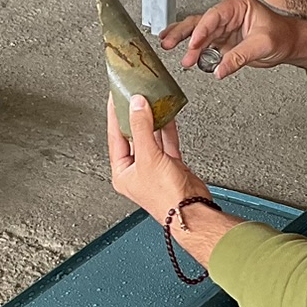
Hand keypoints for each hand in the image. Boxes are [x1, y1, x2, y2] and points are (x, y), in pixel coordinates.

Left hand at [106, 95, 239, 267]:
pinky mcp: (170, 165)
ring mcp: (153, 167)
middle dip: (134, 115)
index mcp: (122, 172)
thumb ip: (141, 128)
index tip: (116, 96)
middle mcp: (136, 170)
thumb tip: (136, 106)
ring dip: (152, 120)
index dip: (115, 114)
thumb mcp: (148, 157)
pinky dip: (167, 128)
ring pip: (150, 136)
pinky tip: (167, 115)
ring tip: (151, 100)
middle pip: (132, 135)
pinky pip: (166, 141)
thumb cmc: (166, 198)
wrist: (192, 210)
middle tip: (134, 95)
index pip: (114, 136)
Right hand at [159, 0, 306, 77]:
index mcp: (238, 5)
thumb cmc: (281, 35)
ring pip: (197, 31)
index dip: (202, 30)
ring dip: (183, 40)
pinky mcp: (220, 40)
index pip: (214, 16)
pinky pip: (202, 44)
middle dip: (184, 32)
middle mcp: (227, 13)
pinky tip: (179, 51)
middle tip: (169, 42)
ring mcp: (222, 27)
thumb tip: (220, 69)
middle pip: (200, 21)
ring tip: (167, 45)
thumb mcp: (262, 45)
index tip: (193, 44)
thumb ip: (239, 57)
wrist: (288, 43)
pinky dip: (191, 49)